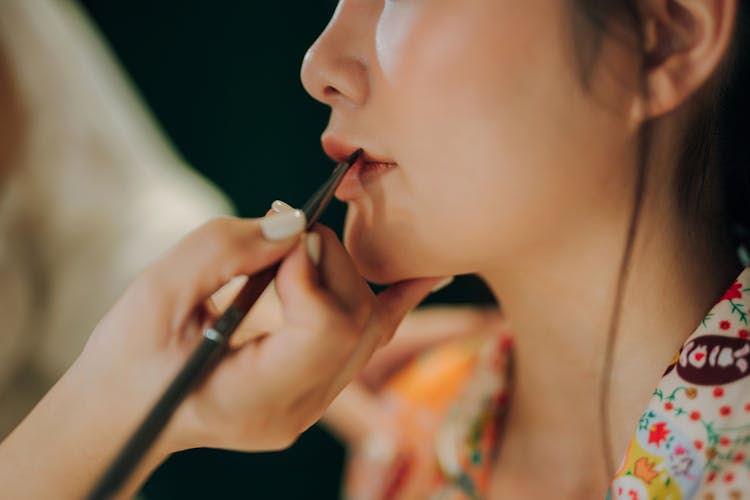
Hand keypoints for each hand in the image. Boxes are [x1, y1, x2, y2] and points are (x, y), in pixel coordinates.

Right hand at [0, 208, 445, 497]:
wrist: (125, 408)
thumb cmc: (129, 355)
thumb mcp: (157, 293)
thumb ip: (224, 249)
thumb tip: (294, 221)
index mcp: (256, 398)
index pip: (326, 327)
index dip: (310, 269)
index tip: (276, 237)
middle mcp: (297, 410)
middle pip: (356, 321)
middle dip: (330, 259)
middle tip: (287, 226)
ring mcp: (311, 404)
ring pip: (369, 328)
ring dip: (347, 271)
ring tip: (312, 238)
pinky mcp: (313, 388)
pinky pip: (364, 340)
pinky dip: (387, 300)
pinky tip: (424, 275)